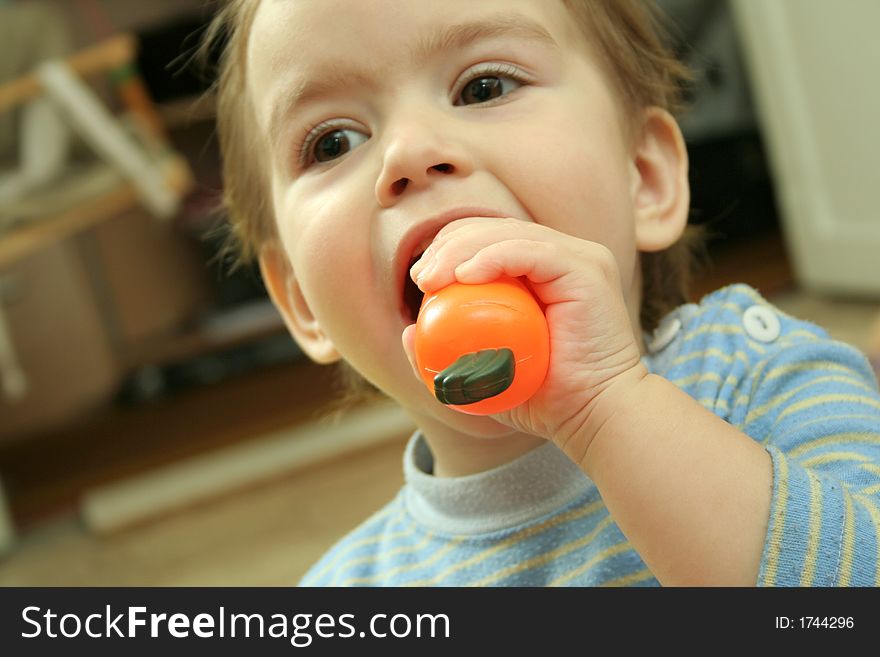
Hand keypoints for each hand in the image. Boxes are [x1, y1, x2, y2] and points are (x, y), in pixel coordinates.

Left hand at [405, 217, 647, 460]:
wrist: (594, 418)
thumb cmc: (545, 400)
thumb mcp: (484, 377)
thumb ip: (446, 356)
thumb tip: (407, 334)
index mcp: (544, 271)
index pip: (489, 239)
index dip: (449, 248)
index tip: (421, 282)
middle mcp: (564, 256)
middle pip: (494, 228)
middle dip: (448, 244)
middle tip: (420, 279)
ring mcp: (580, 259)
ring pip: (508, 233)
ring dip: (460, 249)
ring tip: (431, 279)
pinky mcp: (588, 269)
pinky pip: (531, 250)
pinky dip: (493, 257)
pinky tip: (464, 276)